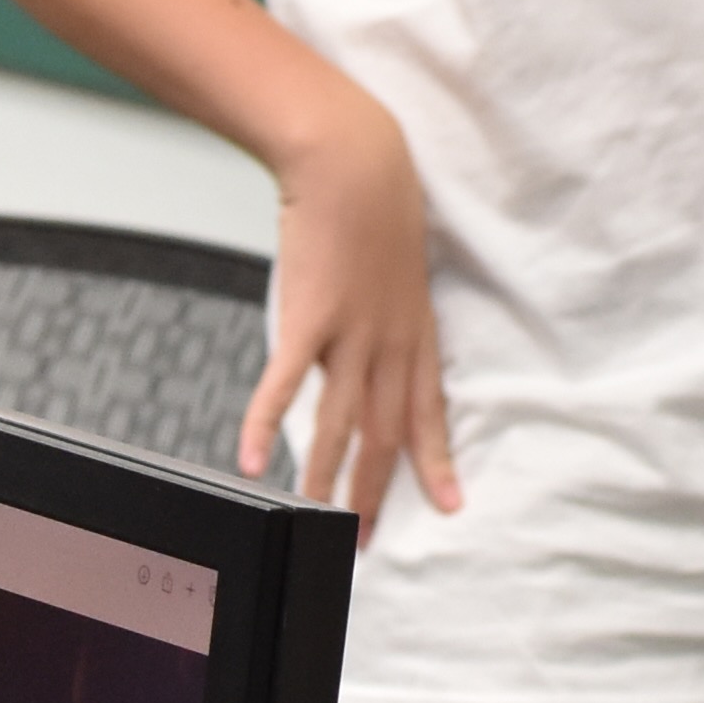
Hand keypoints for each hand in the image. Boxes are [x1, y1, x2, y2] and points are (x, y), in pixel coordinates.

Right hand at [247, 90, 459, 536]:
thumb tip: (372, 340)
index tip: (450, 507)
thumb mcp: (399, 268)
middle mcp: (390, 342)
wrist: (354, 163)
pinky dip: (268, 425)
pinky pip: (286, 384)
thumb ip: (387, 312)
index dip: (437, 462)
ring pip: (341, 423)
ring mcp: (351, 333)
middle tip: (363, 539)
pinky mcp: (309, 317)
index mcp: (416, 332)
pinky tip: (253, 462)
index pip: (429, 412)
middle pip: (385, 433)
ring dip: (327, 478)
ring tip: (316, 520)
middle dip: (376, 491)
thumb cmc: (377, 205)